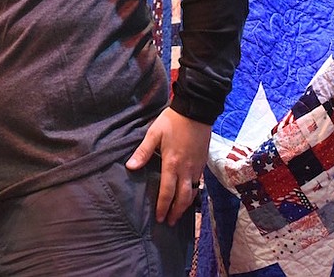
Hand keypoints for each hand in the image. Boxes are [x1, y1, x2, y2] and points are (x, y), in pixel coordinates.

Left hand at [126, 107, 211, 224]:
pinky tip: (189, 195)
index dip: (163, 206)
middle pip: (182, 197)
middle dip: (176, 212)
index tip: (159, 218)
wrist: (197, 110)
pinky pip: (198, 183)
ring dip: (185, 206)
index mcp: (171, 163)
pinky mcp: (203, 162)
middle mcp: (186, 168)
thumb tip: (130, 167)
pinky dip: (193, 193)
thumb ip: (143, 152)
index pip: (167, 191)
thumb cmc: (173, 121)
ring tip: (178, 214)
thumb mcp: (154, 133)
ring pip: (192, 192)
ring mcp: (196, 166)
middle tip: (169, 222)